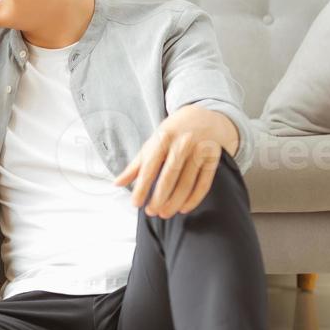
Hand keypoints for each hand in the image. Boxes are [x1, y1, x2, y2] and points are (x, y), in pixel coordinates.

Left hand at [112, 105, 235, 217]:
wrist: (203, 116)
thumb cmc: (172, 134)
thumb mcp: (152, 143)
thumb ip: (135, 165)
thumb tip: (117, 184)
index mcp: (163, 138)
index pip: (150, 166)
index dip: (142, 187)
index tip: (136, 203)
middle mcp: (182, 143)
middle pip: (170, 176)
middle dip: (160, 197)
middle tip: (151, 212)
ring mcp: (200, 151)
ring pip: (187, 182)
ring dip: (175, 201)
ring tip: (165, 213)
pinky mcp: (213, 158)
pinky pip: (204, 183)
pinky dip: (194, 199)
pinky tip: (184, 208)